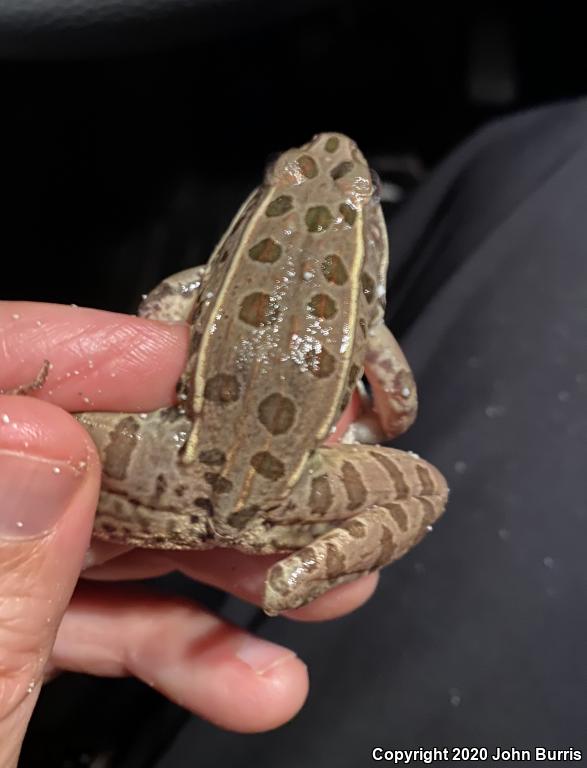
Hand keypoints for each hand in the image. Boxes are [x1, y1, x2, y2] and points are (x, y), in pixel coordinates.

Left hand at [0, 301, 377, 763]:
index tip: (192, 369)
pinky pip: (84, 621)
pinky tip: (248, 677)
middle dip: (190, 473)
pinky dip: (171, 644)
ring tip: (310, 582)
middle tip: (297, 479)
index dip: (78, 356)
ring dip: (207, 565)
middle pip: (56, 459)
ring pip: (86, 541)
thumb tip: (40, 442)